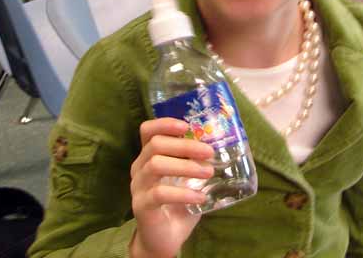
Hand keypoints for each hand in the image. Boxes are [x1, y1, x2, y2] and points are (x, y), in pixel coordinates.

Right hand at [129, 118, 214, 257]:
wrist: (165, 239)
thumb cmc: (178, 204)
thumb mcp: (189, 180)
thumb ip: (198, 163)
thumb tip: (224, 146)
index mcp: (148, 157)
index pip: (148, 131)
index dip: (165, 124)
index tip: (186, 125)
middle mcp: (139, 168)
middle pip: (155, 145)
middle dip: (185, 145)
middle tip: (209, 152)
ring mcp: (138, 187)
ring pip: (155, 165)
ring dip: (186, 166)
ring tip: (208, 172)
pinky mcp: (141, 206)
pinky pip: (159, 194)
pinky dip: (182, 193)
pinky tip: (200, 196)